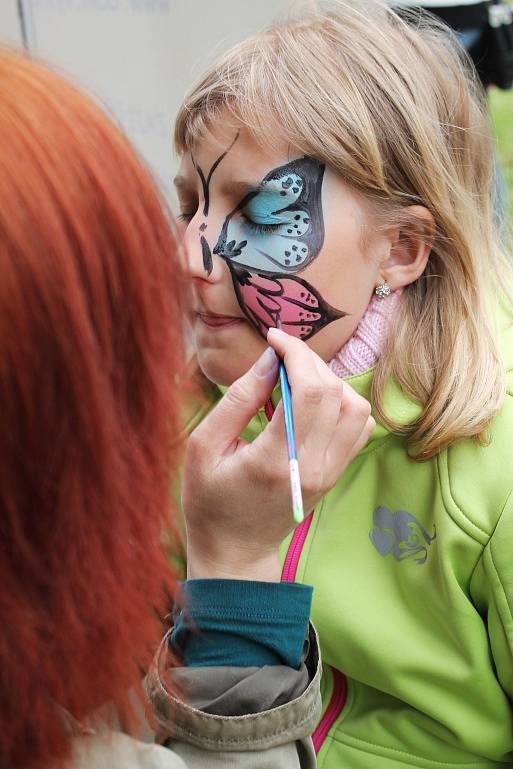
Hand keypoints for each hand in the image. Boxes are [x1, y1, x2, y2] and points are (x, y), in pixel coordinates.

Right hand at [182, 328, 374, 580]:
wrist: (234, 549)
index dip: (296, 353)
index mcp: (277, 461)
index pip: (310, 391)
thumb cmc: (209, 499)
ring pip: (356, 407)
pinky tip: (310, 401)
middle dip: (310, 361)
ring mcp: (330, 472)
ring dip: (329, 381)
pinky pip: (359, 426)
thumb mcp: (204, 447)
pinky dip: (341, 402)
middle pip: (337, 393)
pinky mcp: (336, 474)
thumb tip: (269, 358)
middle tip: (279, 355)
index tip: (273, 338)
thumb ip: (238, 400)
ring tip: (294, 379)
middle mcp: (313, 467)